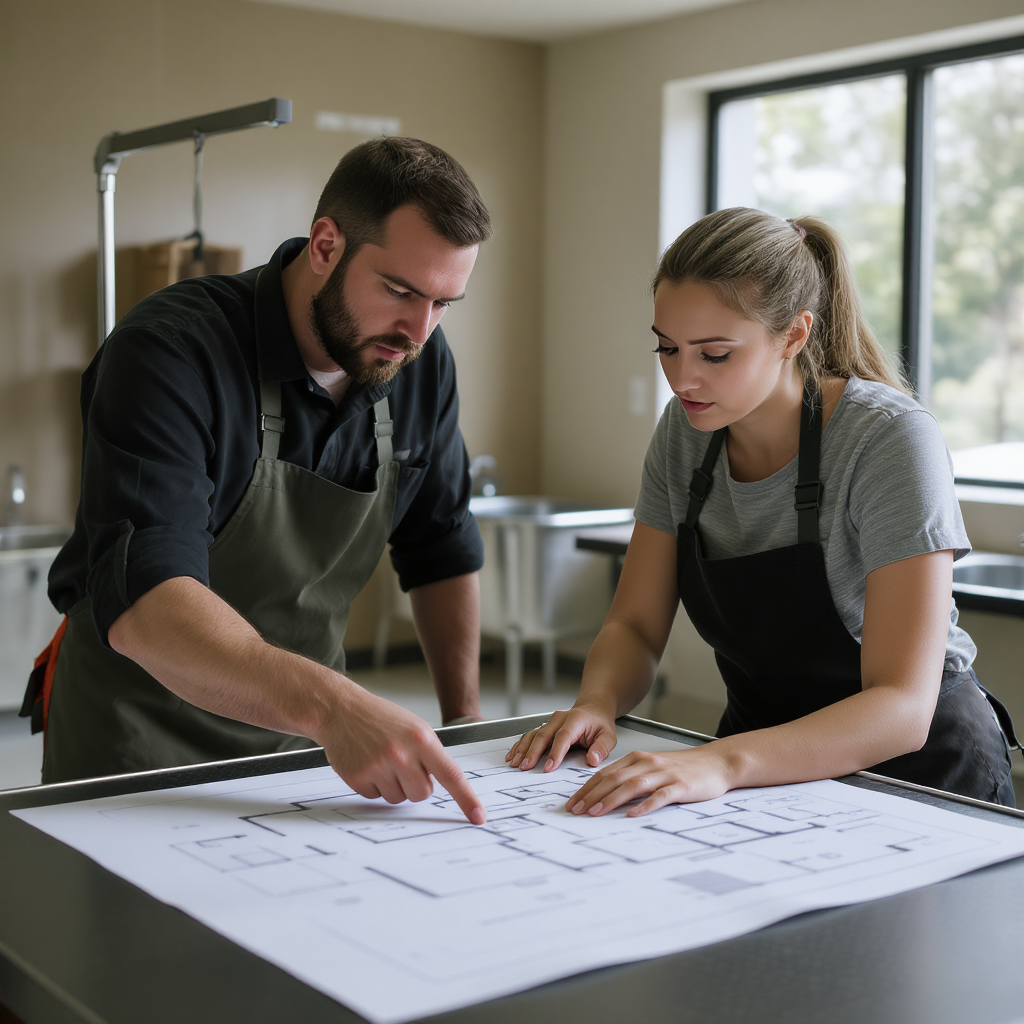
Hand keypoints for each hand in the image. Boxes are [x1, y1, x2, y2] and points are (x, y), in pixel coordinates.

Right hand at [316, 685, 485, 824]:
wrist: (341, 709)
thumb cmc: (381, 718)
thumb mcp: (415, 727)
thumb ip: (430, 754)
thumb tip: (445, 785)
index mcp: (421, 738)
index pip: (451, 775)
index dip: (467, 798)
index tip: (478, 816)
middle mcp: (401, 753)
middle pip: (423, 794)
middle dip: (416, 784)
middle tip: (402, 763)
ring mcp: (378, 766)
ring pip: (399, 799)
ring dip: (393, 785)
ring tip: (381, 759)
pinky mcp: (358, 778)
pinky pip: (376, 798)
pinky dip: (373, 785)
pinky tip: (366, 763)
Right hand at [505, 703, 617, 771]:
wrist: (593, 709)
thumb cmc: (599, 724)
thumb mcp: (608, 735)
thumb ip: (601, 748)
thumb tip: (592, 760)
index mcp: (575, 720)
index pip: (563, 736)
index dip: (555, 752)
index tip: (549, 767)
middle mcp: (559, 719)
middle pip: (543, 735)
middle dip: (533, 752)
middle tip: (525, 767)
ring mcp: (549, 722)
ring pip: (533, 734)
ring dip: (523, 749)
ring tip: (515, 763)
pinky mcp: (544, 727)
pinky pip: (529, 735)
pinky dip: (520, 745)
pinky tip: (512, 755)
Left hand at [566, 745, 733, 816]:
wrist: (716, 762)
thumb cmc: (683, 768)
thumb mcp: (653, 767)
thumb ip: (632, 776)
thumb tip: (605, 793)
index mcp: (638, 759)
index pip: (605, 773)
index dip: (586, 788)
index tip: (572, 802)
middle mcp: (648, 764)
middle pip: (613, 779)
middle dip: (591, 795)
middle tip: (576, 810)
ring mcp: (664, 775)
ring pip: (632, 786)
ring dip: (610, 799)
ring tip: (595, 812)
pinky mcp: (680, 786)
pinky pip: (660, 796)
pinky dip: (644, 805)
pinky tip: (633, 815)